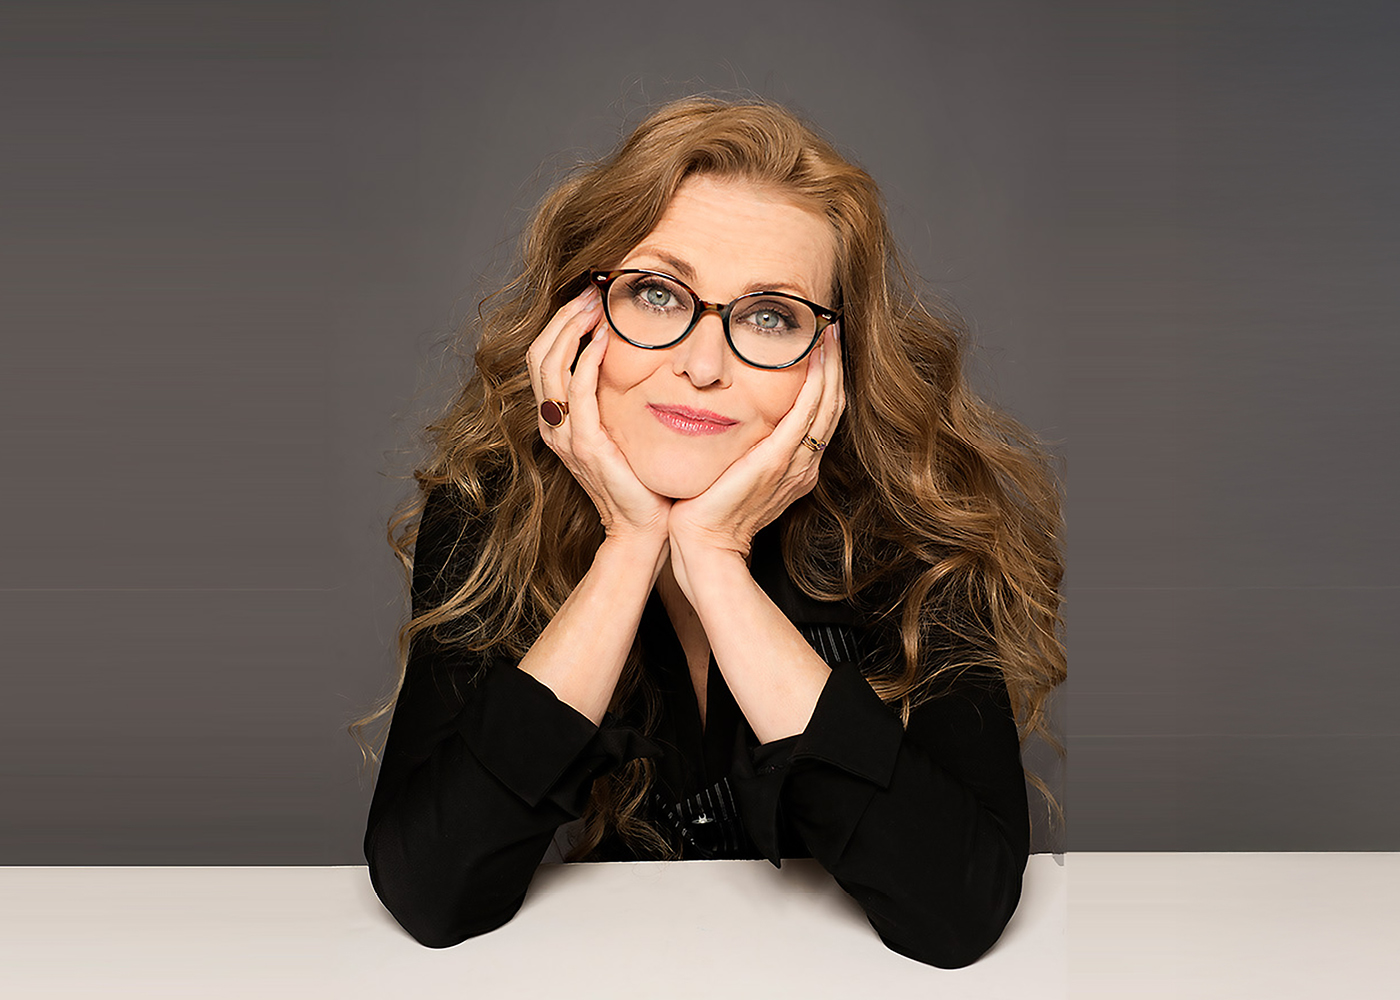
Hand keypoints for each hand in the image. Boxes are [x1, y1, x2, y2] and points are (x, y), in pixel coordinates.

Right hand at [526, 287, 672, 543]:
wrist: (642, 528)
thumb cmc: (638, 479)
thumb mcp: (619, 429)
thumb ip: (613, 397)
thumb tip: (631, 355)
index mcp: (556, 418)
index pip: (544, 356)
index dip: (561, 322)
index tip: (590, 296)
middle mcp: (552, 424)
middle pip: (539, 353)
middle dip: (564, 316)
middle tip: (593, 290)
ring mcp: (564, 434)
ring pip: (551, 364)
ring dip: (573, 327)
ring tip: (598, 304)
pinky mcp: (585, 444)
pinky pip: (579, 389)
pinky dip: (589, 357)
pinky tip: (607, 336)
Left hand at [667, 326, 844, 594]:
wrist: (704, 547)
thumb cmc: (709, 512)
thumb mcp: (733, 475)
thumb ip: (742, 450)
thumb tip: (731, 421)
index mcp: (795, 468)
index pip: (820, 415)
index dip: (826, 379)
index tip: (822, 346)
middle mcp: (802, 465)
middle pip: (831, 406)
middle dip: (834, 365)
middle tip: (832, 328)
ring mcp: (794, 464)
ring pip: (826, 405)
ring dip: (830, 366)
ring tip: (829, 333)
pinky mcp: (776, 462)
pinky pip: (805, 415)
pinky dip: (816, 383)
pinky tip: (816, 358)